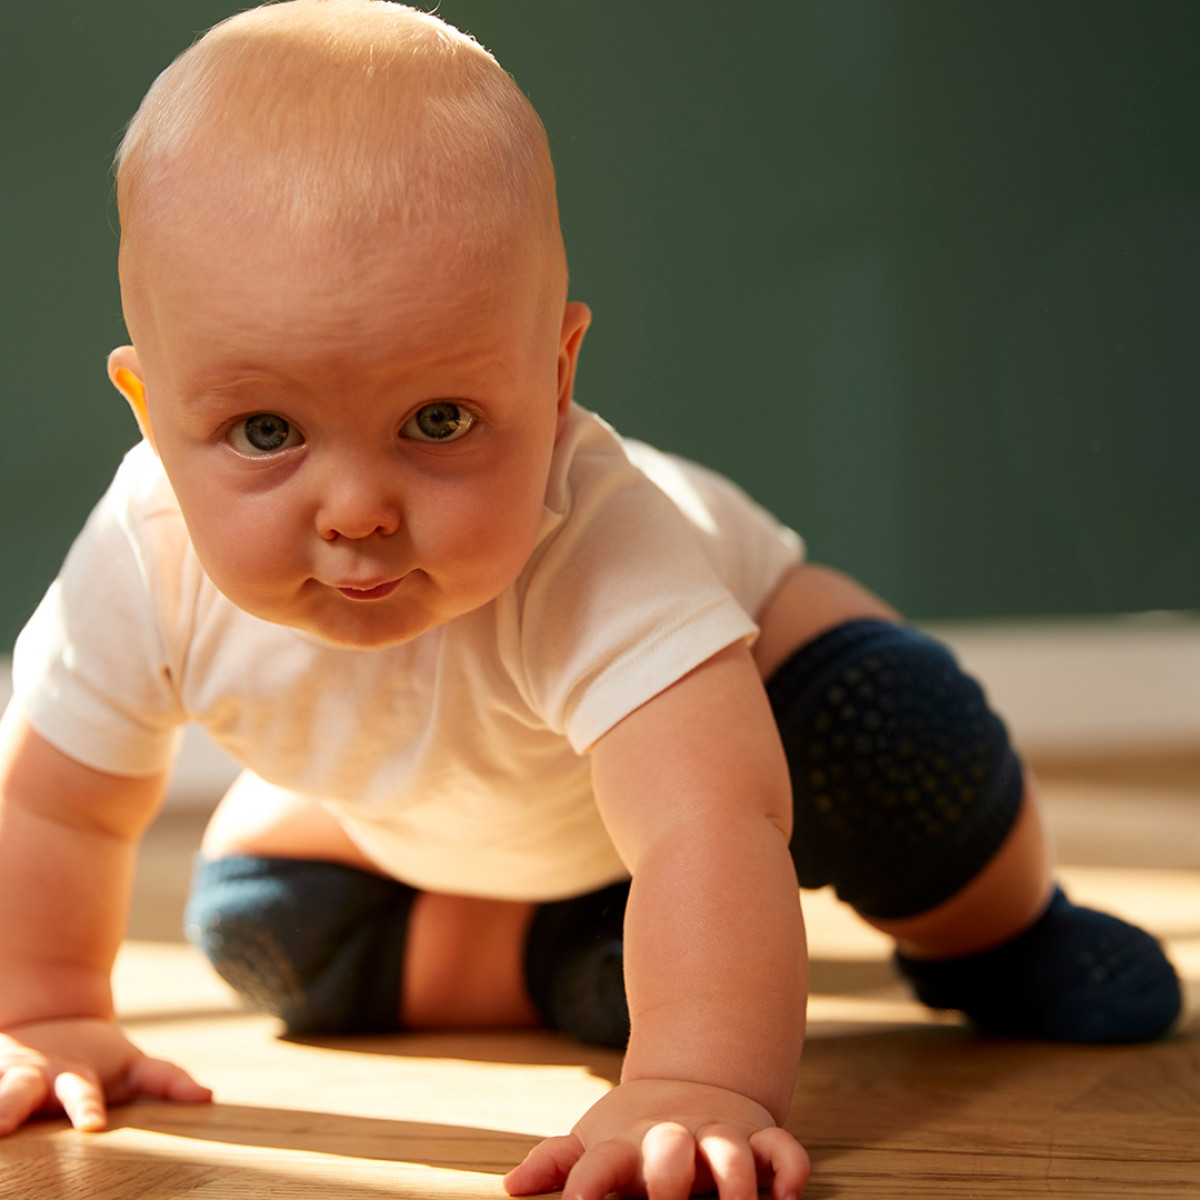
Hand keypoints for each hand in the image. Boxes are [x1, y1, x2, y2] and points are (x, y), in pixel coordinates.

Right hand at [0, 1018, 211, 1134]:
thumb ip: (166, 1079)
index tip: (93, 1125)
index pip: (82, 1096)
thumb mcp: (132, 1064)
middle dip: (4, 1109)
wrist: (44, 1020)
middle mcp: (27, 1082)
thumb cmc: (94, 1058)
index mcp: (69, 1080)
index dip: (88, 1108)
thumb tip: (208, 1097)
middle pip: (15, 1095)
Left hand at [503, 1079, 809, 1199]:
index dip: (585, 1186)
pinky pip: (783, 1150)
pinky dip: (790, 1168)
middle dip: (670, 1176)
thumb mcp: (595, 1142)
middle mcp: (674, 1138)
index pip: (599, 1163)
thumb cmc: (633, 1134)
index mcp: (626, 1144)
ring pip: (732, 1151)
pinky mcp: (758, 1138)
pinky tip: (787, 1195)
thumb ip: (559, 1163)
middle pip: (670, 1150)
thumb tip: (511, 1186)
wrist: (691, 1084)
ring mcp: (718, 1135)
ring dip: (736, 1179)